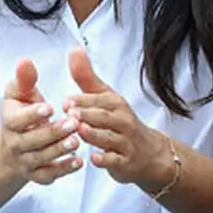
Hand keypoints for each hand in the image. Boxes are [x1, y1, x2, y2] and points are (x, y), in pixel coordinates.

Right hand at [0, 58, 82, 184]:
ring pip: (42, 158)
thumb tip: (25, 62)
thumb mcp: (20, 93)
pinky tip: (78, 161)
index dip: (32, 114)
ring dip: (59, 150)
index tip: (50, 107)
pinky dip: (63, 169)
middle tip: (73, 122)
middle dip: (53, 132)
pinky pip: (49, 175)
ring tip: (77, 140)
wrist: (13, 146)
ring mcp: (26, 160)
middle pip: (32, 140)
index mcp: (9, 121)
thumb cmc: (21, 113)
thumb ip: (25, 79)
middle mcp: (15, 143)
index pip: (17, 120)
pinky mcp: (37, 173)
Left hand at [65, 47, 171, 190]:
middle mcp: (122, 121)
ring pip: (108, 137)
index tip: (66, 102)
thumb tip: (74, 51)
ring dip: (93, 135)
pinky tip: (93, 157)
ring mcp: (125, 142)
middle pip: (103, 117)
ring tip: (79, 132)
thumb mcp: (105, 97)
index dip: (82, 101)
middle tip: (69, 116)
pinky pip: (114, 160)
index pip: (99, 100)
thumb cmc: (120, 121)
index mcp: (116, 104)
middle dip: (87, 116)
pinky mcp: (125, 161)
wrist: (147, 151)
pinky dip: (104, 159)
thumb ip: (86, 77)